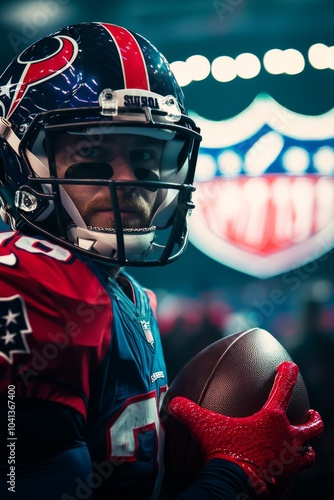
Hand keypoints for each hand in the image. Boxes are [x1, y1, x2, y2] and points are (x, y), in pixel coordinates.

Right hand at [168, 361, 323, 496]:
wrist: (235, 488)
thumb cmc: (225, 453)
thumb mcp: (205, 427)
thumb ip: (189, 412)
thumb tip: (173, 403)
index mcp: (272, 420)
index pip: (283, 389)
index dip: (288, 375)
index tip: (291, 367)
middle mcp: (288, 439)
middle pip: (312, 426)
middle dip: (313, 419)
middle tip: (311, 414)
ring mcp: (290, 462)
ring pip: (308, 455)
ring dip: (305, 450)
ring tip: (302, 448)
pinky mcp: (286, 483)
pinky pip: (292, 480)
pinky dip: (289, 476)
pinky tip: (282, 476)